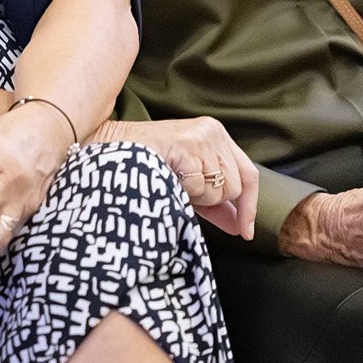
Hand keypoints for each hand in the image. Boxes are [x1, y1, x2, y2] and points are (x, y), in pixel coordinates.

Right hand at [90, 117, 258, 239]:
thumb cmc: (148, 166)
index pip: (248, 173)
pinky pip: (199, 187)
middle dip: (212, 200)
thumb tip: (240, 227)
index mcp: (215, 134)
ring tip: (174, 181)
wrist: (113, 151)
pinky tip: (168, 177)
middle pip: (235, 186)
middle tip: (184, 189)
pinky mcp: (188, 145)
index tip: (246, 231)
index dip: (249, 206)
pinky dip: (184, 191)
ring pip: (220, 190)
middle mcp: (213, 131)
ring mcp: (202, 136)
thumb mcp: (189, 183)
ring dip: (197, 197)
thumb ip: (215, 202)